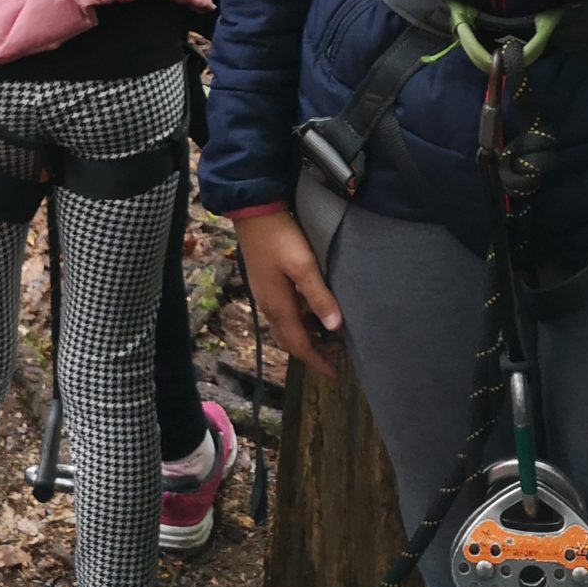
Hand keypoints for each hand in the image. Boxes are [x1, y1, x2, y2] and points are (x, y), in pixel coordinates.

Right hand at [236, 210, 344, 378]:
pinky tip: (310, 312)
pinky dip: (298, 322)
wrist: (252, 211)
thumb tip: (334, 327)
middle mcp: (269, 306)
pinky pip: (282, 314)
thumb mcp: (303, 265)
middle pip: (290, 340)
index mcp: (278, 306)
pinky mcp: (265, 282)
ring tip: (327, 338)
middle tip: (334, 359)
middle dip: (311, 353)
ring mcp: (264, 294)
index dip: (317, 361)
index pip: (299, 345)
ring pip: (285, 328)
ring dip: (305, 337)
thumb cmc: (280, 237)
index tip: (335, 375)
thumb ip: (318, 296)